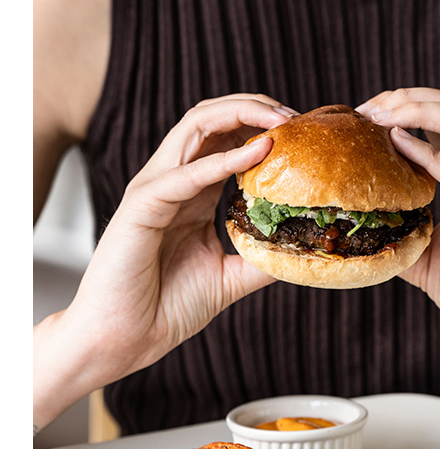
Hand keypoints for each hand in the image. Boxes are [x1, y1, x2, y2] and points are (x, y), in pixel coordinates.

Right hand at [34, 94, 296, 429]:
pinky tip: (258, 152)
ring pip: (195, 127)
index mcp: (192, 194)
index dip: (264, 129)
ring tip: (283, 120)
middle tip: (297, 117)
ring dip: (242, 115)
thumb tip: (301, 252)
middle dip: (256, 108)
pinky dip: (223, 160)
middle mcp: (173, 182)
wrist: (126, 339)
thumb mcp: (229, 278)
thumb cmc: (167, 308)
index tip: (304, 134)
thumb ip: (260, 259)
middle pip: (213, 121)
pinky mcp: (141, 207)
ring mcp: (154, 189)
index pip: (226, 141)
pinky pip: (185, 174)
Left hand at [356, 88, 439, 324]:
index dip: (406, 107)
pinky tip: (400, 147)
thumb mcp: (424, 255)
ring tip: (381, 116)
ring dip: (421, 112)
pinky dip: (432, 157)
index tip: (364, 112)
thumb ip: (401, 232)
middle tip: (367, 107)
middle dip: (410, 98)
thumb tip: (363, 226)